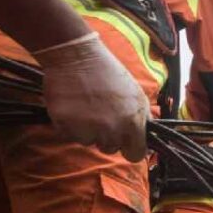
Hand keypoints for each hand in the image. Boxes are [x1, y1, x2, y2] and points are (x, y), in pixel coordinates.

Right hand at [33, 33, 149, 160]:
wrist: (77, 56)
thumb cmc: (110, 74)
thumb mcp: (137, 95)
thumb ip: (143, 119)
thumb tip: (147, 137)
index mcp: (132, 123)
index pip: (135, 155)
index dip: (131, 148)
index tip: (126, 142)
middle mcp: (111, 130)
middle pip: (110, 148)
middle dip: (107, 136)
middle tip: (102, 114)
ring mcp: (86, 129)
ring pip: (89, 142)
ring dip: (88, 130)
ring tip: (87, 108)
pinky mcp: (64, 125)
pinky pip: (70, 136)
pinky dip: (70, 125)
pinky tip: (74, 107)